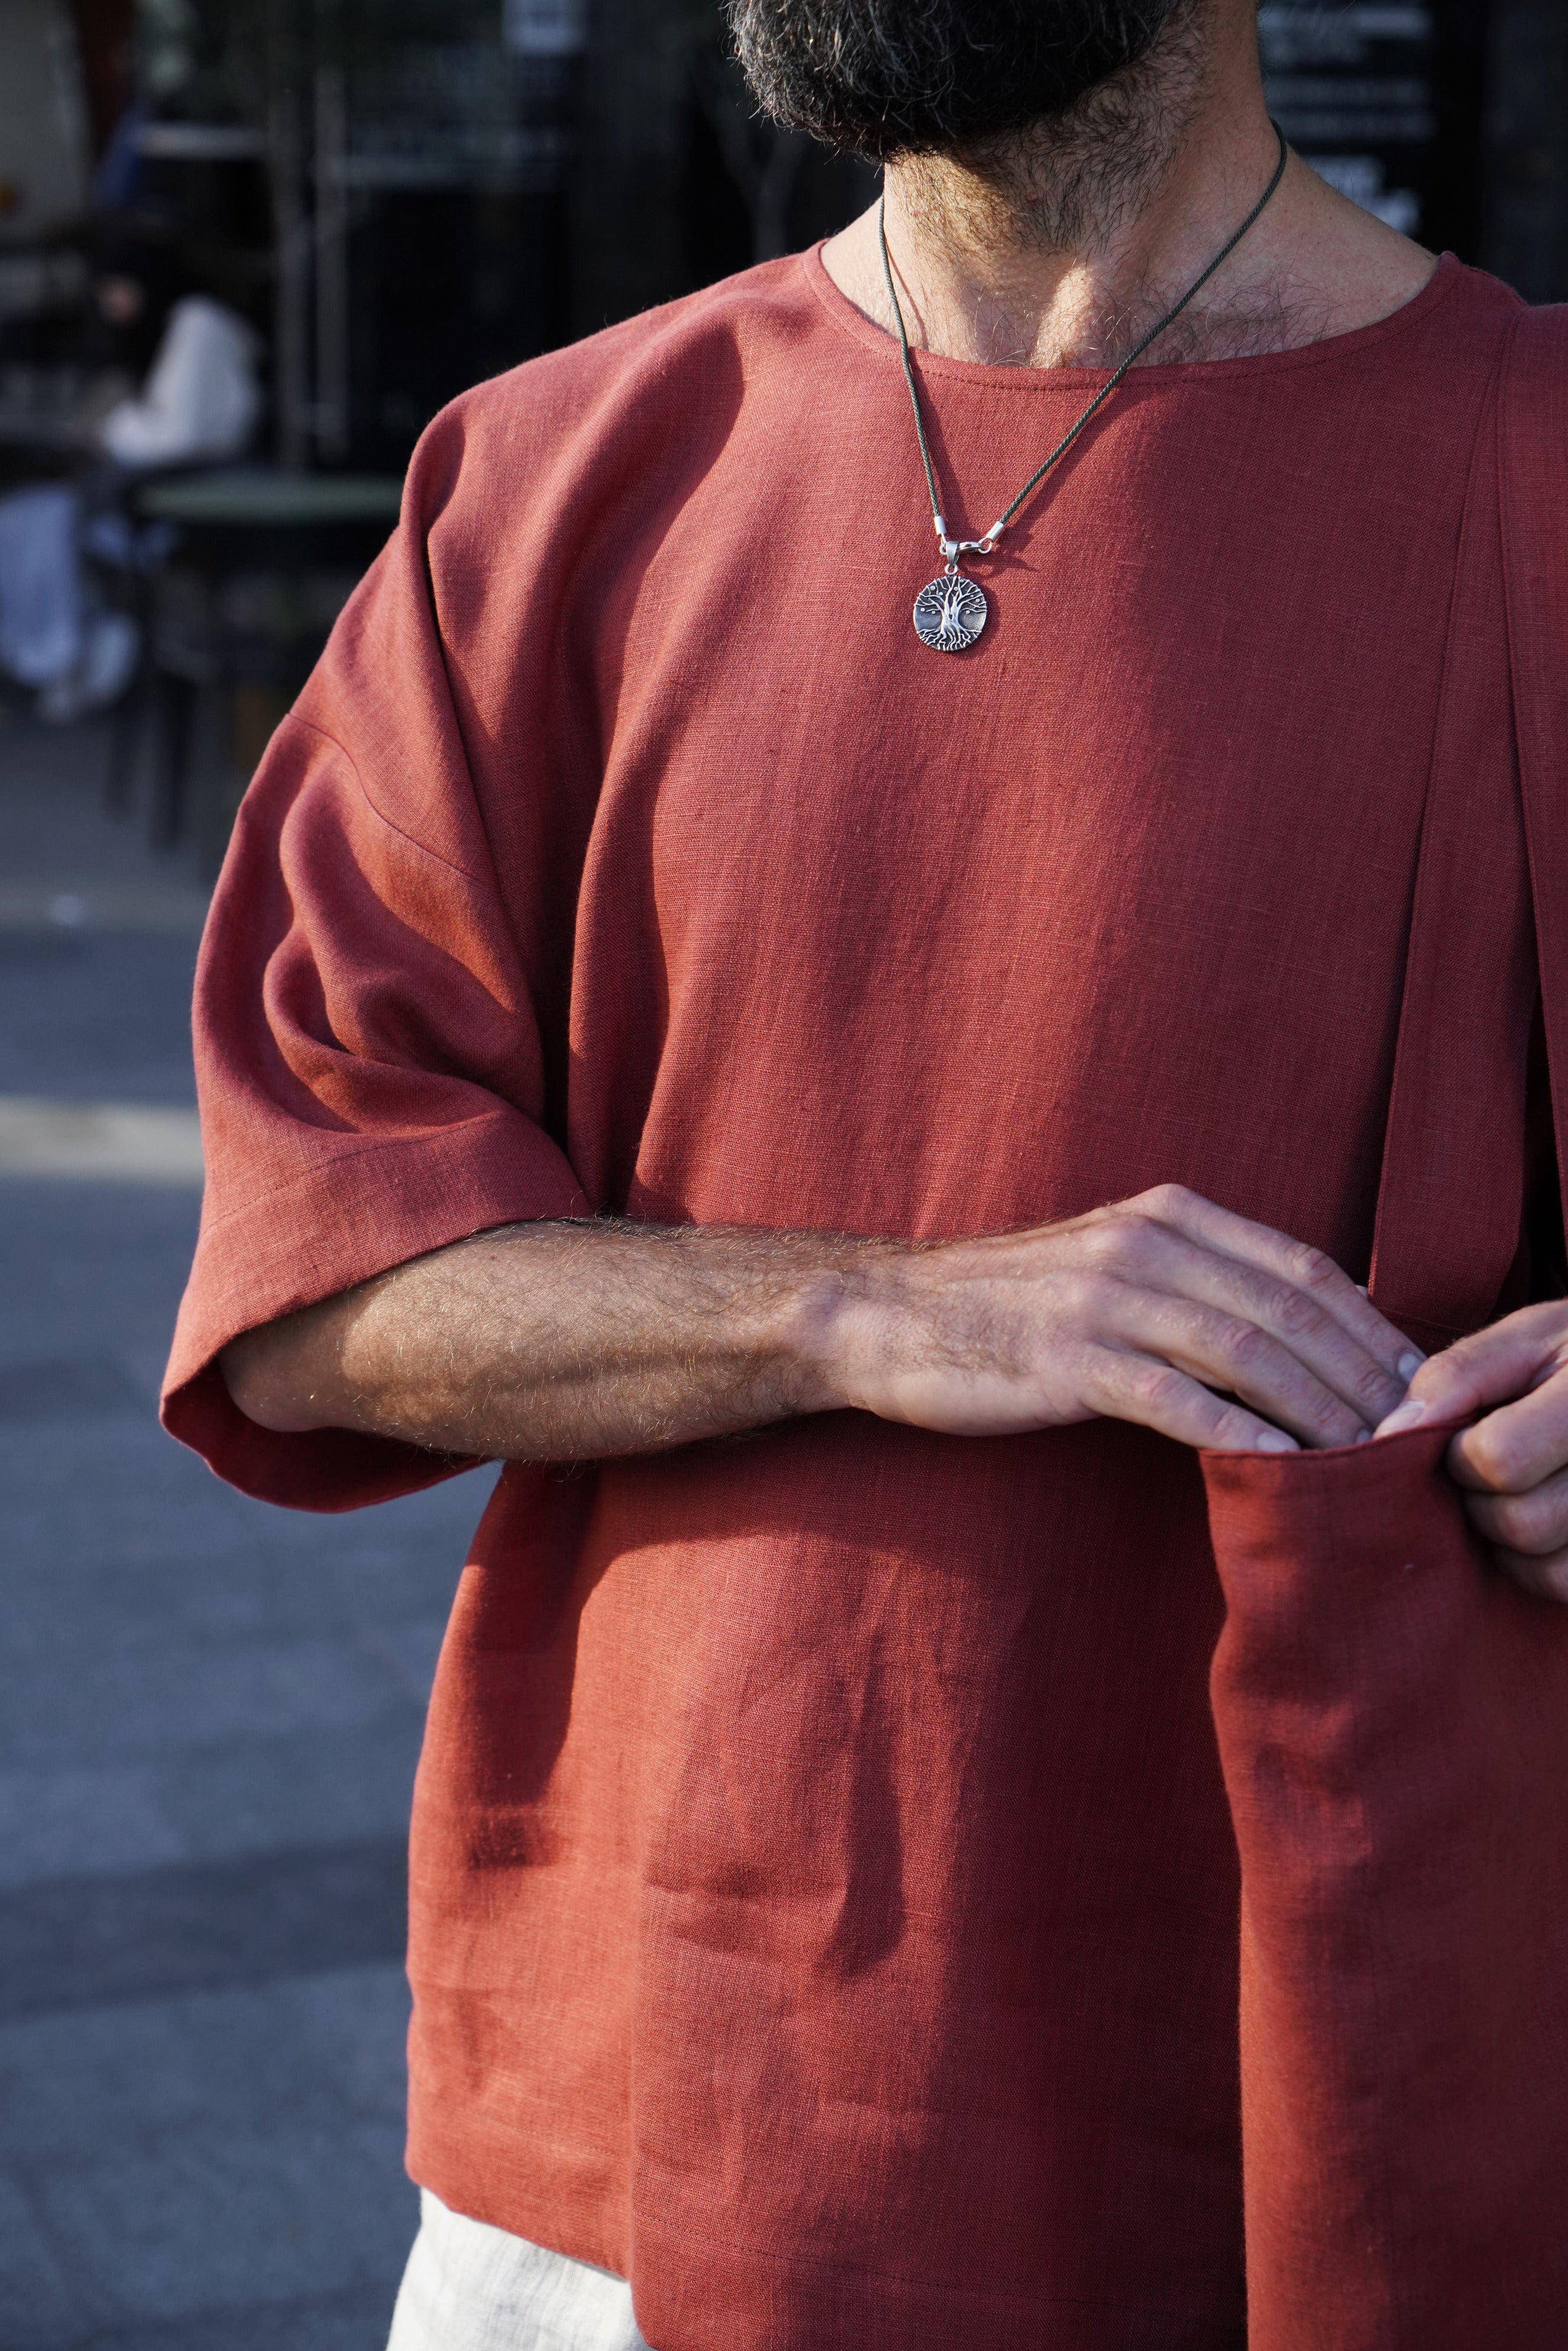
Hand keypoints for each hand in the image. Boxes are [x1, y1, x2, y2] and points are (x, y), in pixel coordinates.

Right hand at [812, 1185, 1420, 1453]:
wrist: (881, 1316)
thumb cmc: (1002, 1308)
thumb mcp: (1108, 1264)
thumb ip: (1191, 1281)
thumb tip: (1290, 1334)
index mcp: (1164, 1214)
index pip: (1302, 1266)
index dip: (1371, 1327)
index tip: (1414, 1383)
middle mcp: (1142, 1243)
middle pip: (1289, 1309)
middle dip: (1362, 1375)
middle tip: (1410, 1435)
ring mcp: (1102, 1298)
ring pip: (1245, 1351)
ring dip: (1318, 1410)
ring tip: (1366, 1462)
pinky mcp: (1066, 1359)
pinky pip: (1173, 1398)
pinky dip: (1237, 1433)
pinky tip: (1281, 1468)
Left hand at [1375, 1303, 1567, 1599]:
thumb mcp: (1529, 1338)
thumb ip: (1458, 1377)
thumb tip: (1390, 1434)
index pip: (1499, 1459)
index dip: (1461, 1455)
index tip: (1464, 1436)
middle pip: (1520, 1522)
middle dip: (1480, 1501)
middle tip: (1488, 1468)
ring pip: (1544, 1566)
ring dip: (1506, 1538)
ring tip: (1516, 1492)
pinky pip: (1565, 1584)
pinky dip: (1539, 1567)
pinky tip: (1542, 1521)